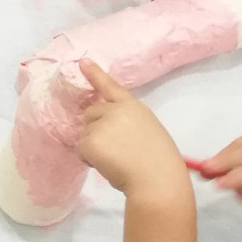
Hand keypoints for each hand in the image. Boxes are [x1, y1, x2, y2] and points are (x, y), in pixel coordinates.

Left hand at [78, 60, 188, 196]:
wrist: (157, 179)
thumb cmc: (160, 162)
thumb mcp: (149, 130)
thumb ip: (129, 123)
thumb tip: (109, 129)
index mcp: (133, 107)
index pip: (111, 87)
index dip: (95, 74)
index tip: (83, 62)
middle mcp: (115, 110)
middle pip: (91, 114)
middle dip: (96, 129)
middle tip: (116, 150)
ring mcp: (101, 124)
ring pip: (86, 133)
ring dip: (94, 147)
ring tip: (116, 160)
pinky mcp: (90, 140)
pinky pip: (81, 149)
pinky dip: (89, 159)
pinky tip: (108, 165)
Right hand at [196, 132, 241, 207]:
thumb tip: (224, 183)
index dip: (239, 178)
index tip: (218, 184)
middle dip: (226, 161)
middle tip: (204, 170)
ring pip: (241, 146)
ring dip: (223, 156)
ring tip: (207, 168)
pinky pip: (239, 141)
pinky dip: (227, 151)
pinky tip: (219, 160)